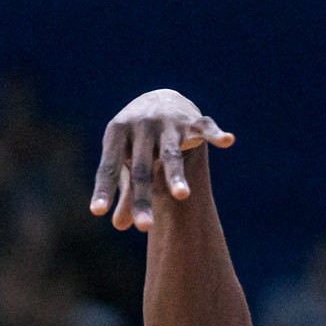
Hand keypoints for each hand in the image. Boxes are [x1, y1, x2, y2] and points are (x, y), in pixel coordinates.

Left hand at [90, 89, 232, 231]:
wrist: (161, 98)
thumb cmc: (137, 140)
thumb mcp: (126, 161)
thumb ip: (125, 192)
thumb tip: (119, 226)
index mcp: (117, 134)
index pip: (108, 166)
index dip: (104, 190)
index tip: (97, 212)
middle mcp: (140, 126)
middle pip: (140, 169)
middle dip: (142, 198)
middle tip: (145, 227)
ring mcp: (167, 123)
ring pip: (170, 155)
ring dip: (175, 175)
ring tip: (181, 196)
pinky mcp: (191, 121)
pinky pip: (204, 128)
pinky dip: (216, 135)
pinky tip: (228, 140)